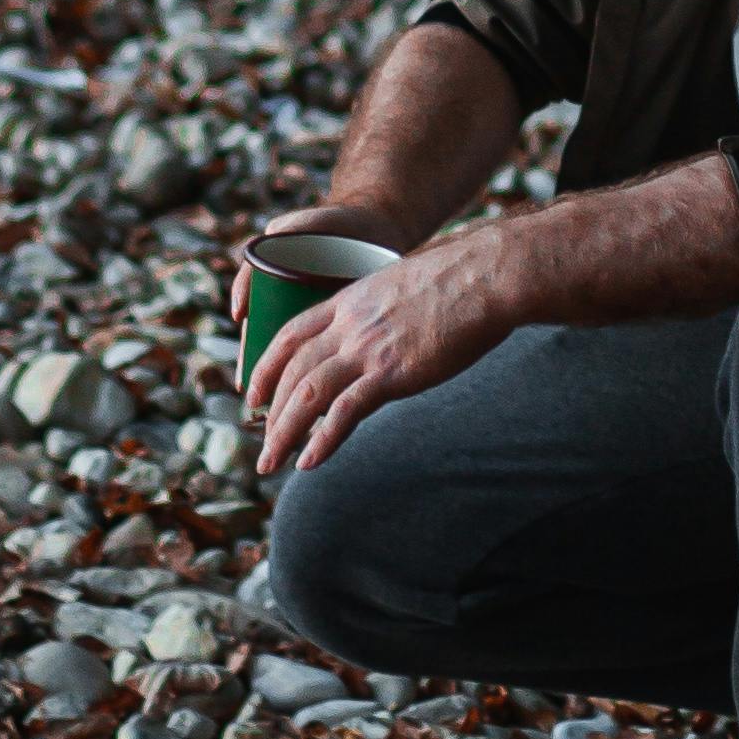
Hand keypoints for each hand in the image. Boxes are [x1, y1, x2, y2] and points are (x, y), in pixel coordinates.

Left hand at [250, 226, 516, 486]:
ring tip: (272, 462)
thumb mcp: (403, 287)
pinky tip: (309, 461)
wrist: (485, 276)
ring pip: (308, 394)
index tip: (253, 394)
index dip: (266, 367)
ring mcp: (368, 348)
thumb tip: (383, 336)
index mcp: (349, 299)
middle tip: (262, 446)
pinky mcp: (392, 372)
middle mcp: (349, 324)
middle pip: (293, 371)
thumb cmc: (459, 281)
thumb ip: (382, 312)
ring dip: (284, 433)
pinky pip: (345, 412)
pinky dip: (322, 440)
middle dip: (271, 413)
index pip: (290, 334)